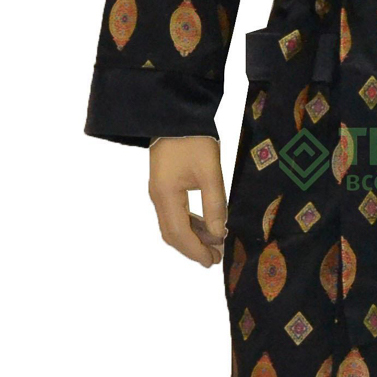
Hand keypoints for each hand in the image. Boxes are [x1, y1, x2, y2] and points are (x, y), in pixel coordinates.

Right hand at [148, 135, 227, 265]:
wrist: (176, 114)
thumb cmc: (194, 141)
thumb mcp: (210, 172)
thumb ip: (214, 205)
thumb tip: (218, 234)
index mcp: (166, 195)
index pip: (179, 234)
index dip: (196, 251)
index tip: (213, 261)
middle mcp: (158, 198)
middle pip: (172, 234)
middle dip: (193, 248)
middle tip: (216, 258)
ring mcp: (159, 192)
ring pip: (173, 225)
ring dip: (192, 237)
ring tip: (215, 244)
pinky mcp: (164, 186)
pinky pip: (175, 213)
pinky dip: (190, 224)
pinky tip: (206, 225)